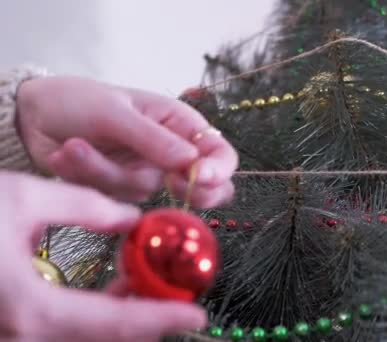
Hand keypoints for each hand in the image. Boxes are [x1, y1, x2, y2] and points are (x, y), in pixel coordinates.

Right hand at [0, 172, 205, 340]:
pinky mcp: (11, 327)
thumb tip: (130, 218)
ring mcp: (15, 336)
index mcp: (34, 308)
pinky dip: (97, 318)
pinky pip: (64, 332)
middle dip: (149, 318)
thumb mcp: (24, 198)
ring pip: (87, 339)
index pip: (117, 322)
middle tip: (180, 294)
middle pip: (107, 339)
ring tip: (149, 280)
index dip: (163, 318)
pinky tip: (115, 288)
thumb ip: (86, 208)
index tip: (197, 315)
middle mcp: (25, 335)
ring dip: (125, 317)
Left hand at [16, 76, 237, 207]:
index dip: (218, 169)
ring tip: (74, 147)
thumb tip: (192, 163)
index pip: (218, 152)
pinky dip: (87, 177)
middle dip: (190, 192)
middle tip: (172, 185)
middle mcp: (169, 152)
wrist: (34, 115)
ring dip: (105, 172)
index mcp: (179, 124)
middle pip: (203, 187)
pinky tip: (66, 155)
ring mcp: (145, 172)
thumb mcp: (117, 113)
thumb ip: (154, 140)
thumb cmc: (81, 100)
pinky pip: (113, 196)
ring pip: (143, 191)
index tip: (199, 178)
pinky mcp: (119, 189)